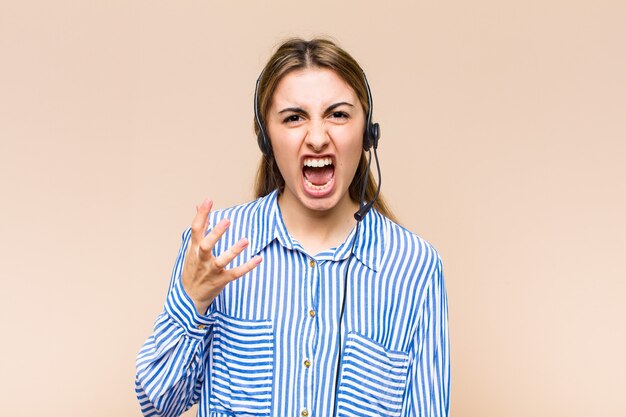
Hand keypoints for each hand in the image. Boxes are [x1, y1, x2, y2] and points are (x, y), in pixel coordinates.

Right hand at [181, 198, 261, 314]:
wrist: (188, 298)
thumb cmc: (192, 268)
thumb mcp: (191, 248)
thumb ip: (199, 227)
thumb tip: (199, 206)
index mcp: (194, 249)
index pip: (196, 229)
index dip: (202, 215)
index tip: (208, 200)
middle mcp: (201, 259)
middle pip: (206, 245)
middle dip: (216, 233)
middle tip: (227, 220)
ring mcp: (211, 271)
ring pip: (221, 261)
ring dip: (233, 251)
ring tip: (245, 240)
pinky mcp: (221, 281)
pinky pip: (235, 273)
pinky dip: (247, 267)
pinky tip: (258, 258)